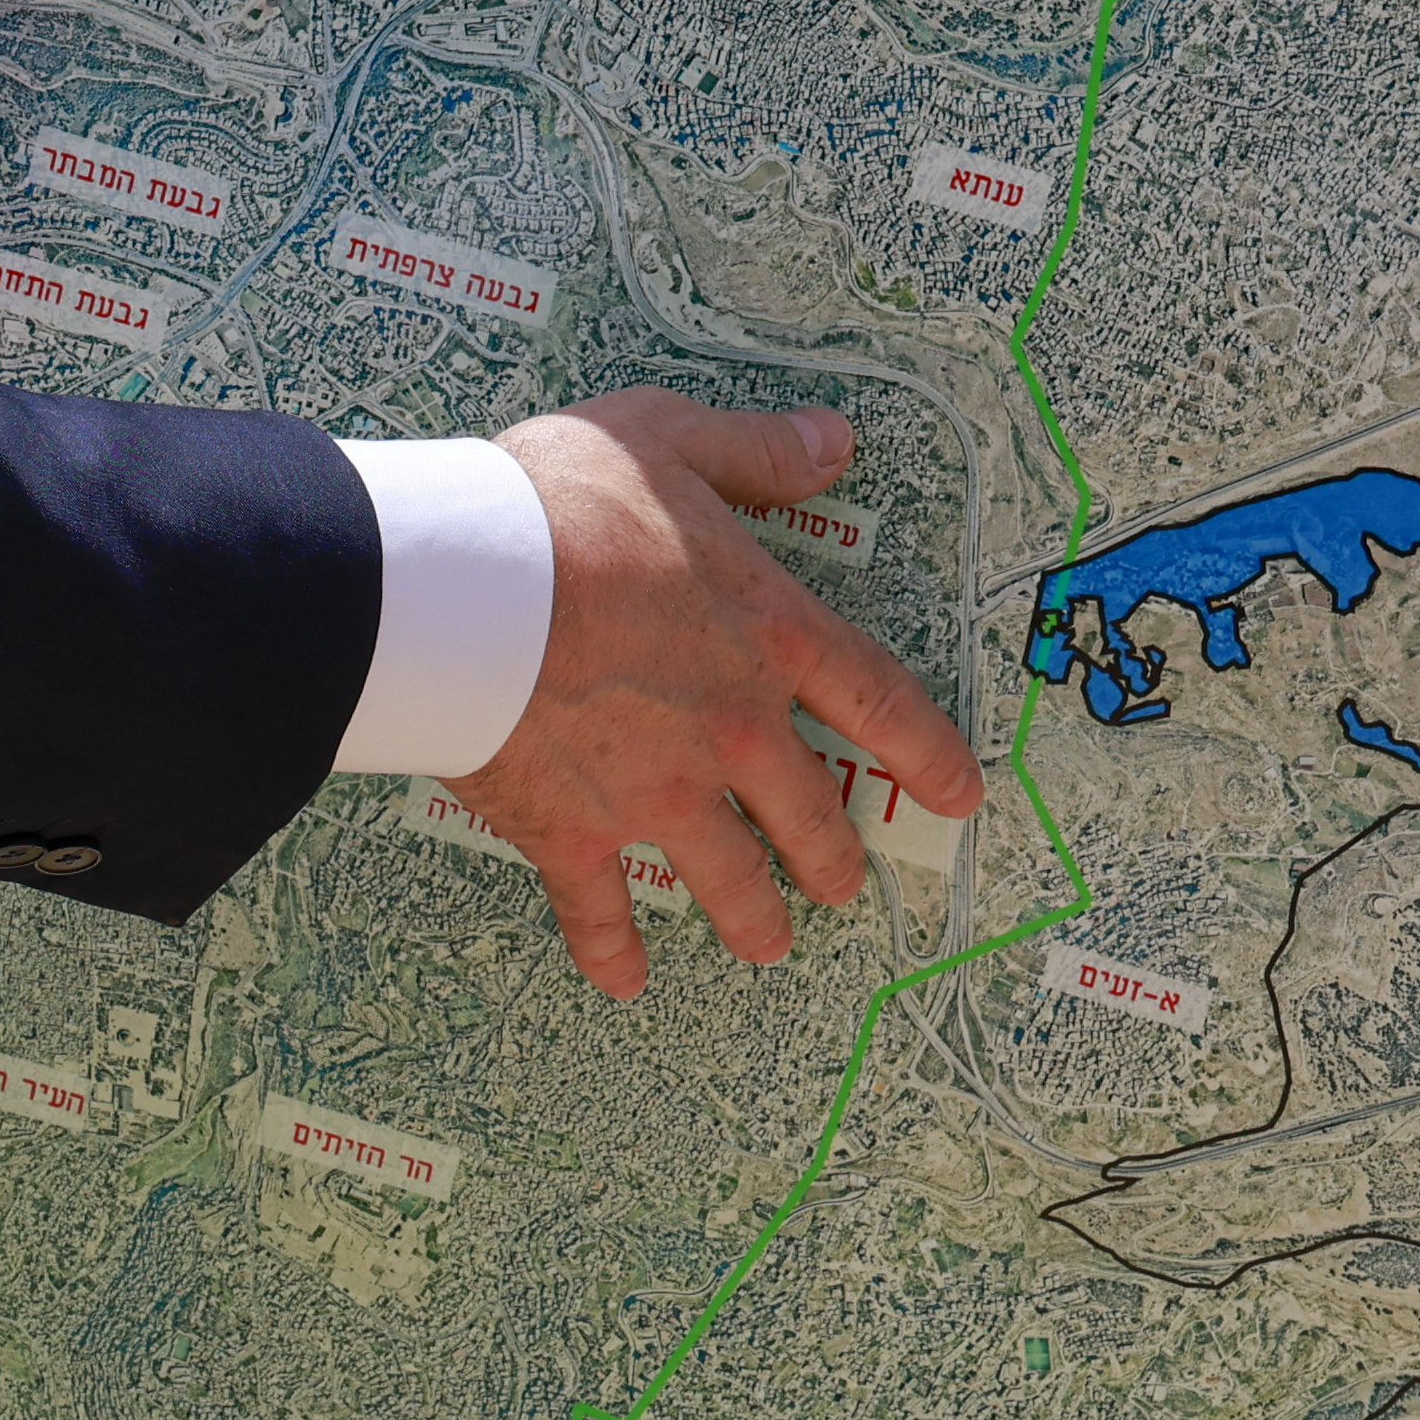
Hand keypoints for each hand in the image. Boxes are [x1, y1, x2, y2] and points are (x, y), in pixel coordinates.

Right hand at [455, 396, 986, 1003]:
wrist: (459, 584)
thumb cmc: (558, 502)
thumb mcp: (668, 438)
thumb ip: (755, 450)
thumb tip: (834, 440)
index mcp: (768, 635)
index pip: (879, 703)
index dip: (929, 753)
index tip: (960, 798)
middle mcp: (731, 732)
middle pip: (811, 819)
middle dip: (833, 861)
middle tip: (841, 886)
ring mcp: (655, 794)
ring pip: (729, 883)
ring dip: (753, 920)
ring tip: (766, 945)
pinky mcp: (573, 832)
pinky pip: (599, 911)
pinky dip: (612, 951)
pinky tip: (624, 981)